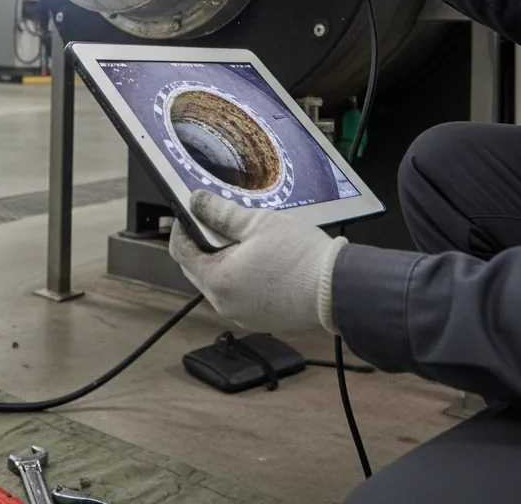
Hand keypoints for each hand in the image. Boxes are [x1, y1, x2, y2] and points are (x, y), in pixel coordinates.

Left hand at [169, 190, 346, 333]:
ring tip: (241, 238)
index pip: (181, 253)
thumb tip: (196, 202)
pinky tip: (257, 259)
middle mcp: (224, 304)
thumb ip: (220, 213)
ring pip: (218, 283)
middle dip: (201, 245)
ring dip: (221, 261)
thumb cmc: (298, 255)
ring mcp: (243, 316)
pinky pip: (238, 295)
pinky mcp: (260, 319)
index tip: (192, 212)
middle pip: (197, 270)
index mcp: (217, 281)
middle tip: (217, 222)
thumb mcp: (256, 223)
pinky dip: (238, 277)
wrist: (339, 290)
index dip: (182, 229)